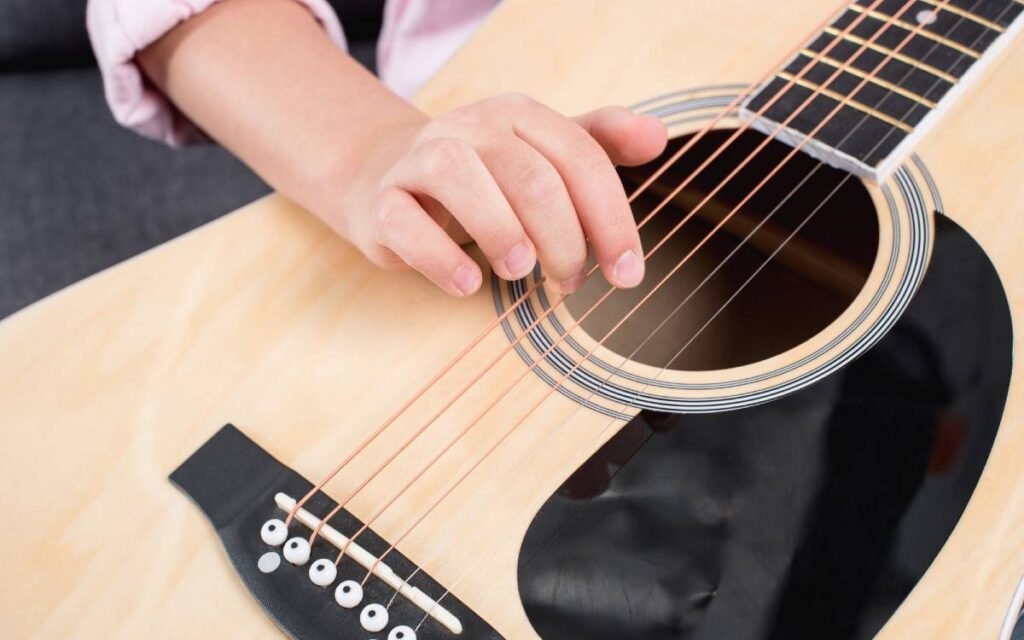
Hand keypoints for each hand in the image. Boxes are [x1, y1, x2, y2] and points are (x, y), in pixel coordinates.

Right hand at [327, 93, 667, 296]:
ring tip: (522, 273)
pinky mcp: (381, 202)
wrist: (384, 177)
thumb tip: (657, 137)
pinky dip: (440, 257)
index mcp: (517, 115)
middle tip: (573, 283)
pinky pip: (405, 223)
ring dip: (502, 234)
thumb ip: (599, 144)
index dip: (611, 219)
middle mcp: (468, 128)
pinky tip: (468, 285)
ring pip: (461, 180)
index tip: (628, 273)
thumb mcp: (542, 155)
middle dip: (564, 240)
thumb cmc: (482, 177)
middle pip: (530, 176)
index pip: (579, 158)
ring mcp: (419, 161)